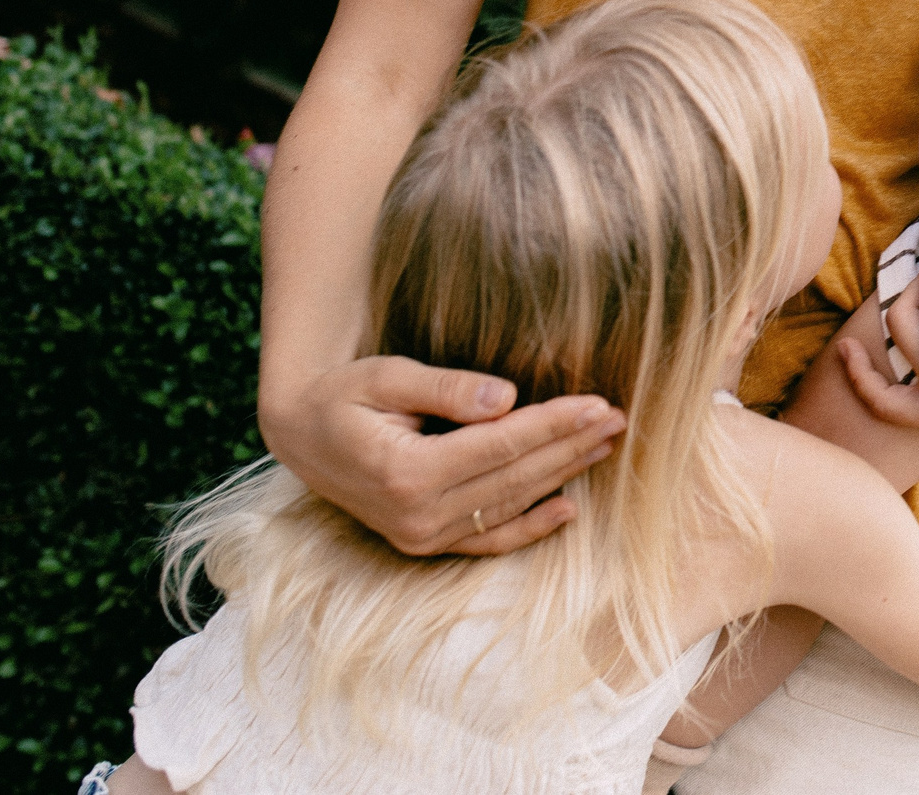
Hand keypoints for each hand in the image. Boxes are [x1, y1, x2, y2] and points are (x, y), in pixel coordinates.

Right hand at [260, 354, 627, 555]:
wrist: (300, 435)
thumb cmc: (344, 395)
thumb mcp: (386, 376)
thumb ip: (445, 387)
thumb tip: (505, 398)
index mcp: (407, 472)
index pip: (501, 445)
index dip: (554, 424)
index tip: (598, 403)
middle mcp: (416, 515)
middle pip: (514, 476)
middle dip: (570, 446)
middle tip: (618, 419)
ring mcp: (420, 536)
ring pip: (508, 505)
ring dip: (561, 476)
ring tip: (604, 446)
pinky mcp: (423, 542)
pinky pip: (487, 540)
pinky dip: (530, 527)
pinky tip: (568, 509)